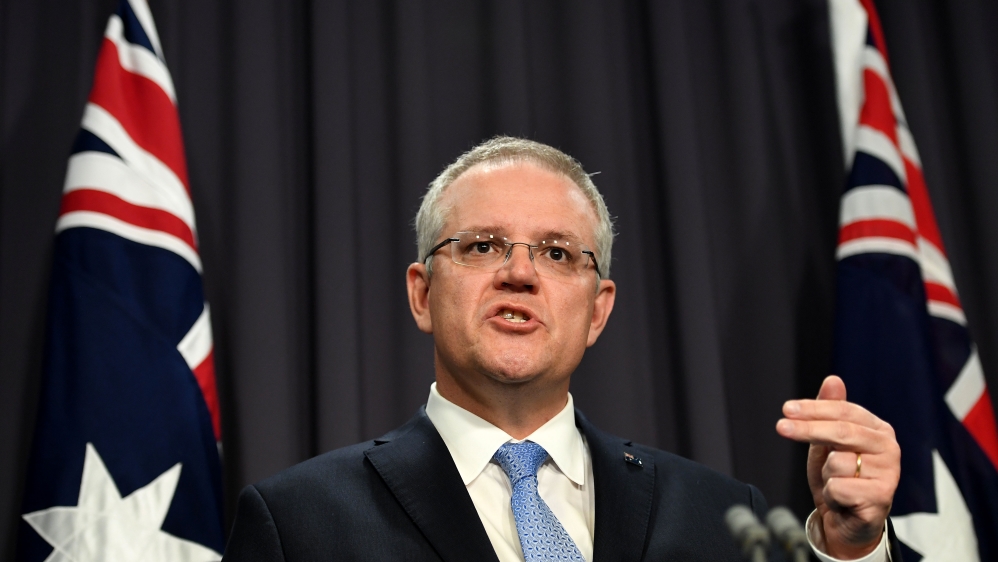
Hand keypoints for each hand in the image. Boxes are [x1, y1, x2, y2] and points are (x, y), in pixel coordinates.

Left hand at [776, 375, 899, 558]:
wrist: (847, 523)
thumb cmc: (839, 480)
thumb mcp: (827, 444)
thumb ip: (829, 413)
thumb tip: (833, 380)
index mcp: (878, 430)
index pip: (845, 411)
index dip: (814, 408)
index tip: (787, 409)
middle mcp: (888, 448)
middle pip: (842, 431)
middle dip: (807, 429)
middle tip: (781, 427)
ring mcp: (888, 473)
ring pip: (837, 462)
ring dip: (825, 475)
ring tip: (835, 484)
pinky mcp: (881, 497)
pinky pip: (839, 487)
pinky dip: (831, 495)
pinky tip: (842, 500)